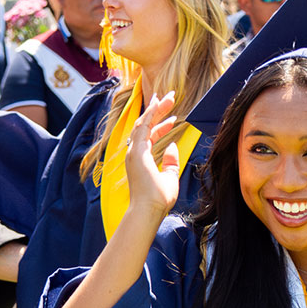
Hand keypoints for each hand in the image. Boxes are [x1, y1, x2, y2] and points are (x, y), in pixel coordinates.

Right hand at [124, 90, 180, 220]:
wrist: (149, 210)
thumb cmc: (158, 199)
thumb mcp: (170, 177)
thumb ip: (170, 162)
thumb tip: (171, 147)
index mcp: (141, 159)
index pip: (150, 137)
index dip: (161, 126)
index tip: (173, 118)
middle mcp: (135, 153)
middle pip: (146, 126)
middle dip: (158, 111)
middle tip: (169, 97)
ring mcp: (134, 152)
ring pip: (143, 123)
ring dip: (156, 109)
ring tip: (168, 97)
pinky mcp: (136, 152)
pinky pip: (143, 127)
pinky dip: (150, 114)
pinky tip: (158, 104)